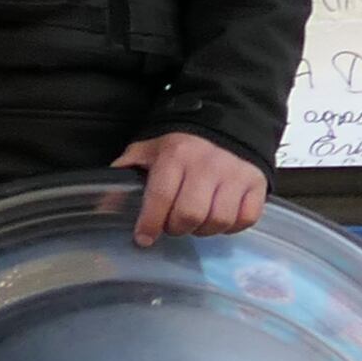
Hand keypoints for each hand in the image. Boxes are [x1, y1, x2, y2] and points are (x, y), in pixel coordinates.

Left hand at [121, 131, 266, 245]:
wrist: (224, 122)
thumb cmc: (180, 143)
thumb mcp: (148, 150)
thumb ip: (127, 173)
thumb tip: (104, 203)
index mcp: (176, 156)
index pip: (161, 196)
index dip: (150, 223)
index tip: (144, 238)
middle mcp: (207, 165)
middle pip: (191, 214)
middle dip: (177, 227)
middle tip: (172, 225)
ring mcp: (236, 175)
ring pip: (219, 220)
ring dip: (204, 229)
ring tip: (196, 222)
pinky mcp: (257, 184)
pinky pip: (246, 218)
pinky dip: (232, 226)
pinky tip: (219, 219)